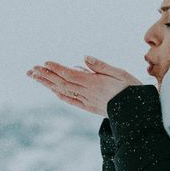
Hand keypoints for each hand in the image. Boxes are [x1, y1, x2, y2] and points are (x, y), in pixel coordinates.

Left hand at [26, 56, 142, 116]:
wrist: (138, 113)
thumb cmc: (132, 89)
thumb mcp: (119, 73)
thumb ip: (101, 66)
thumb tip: (84, 57)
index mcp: (94, 83)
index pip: (70, 74)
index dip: (56, 69)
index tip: (44, 63)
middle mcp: (87, 93)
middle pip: (62, 83)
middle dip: (46, 75)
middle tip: (31, 69)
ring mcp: (87, 101)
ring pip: (64, 91)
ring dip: (48, 84)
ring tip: (35, 76)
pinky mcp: (90, 108)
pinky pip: (72, 101)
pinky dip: (61, 95)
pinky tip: (53, 91)